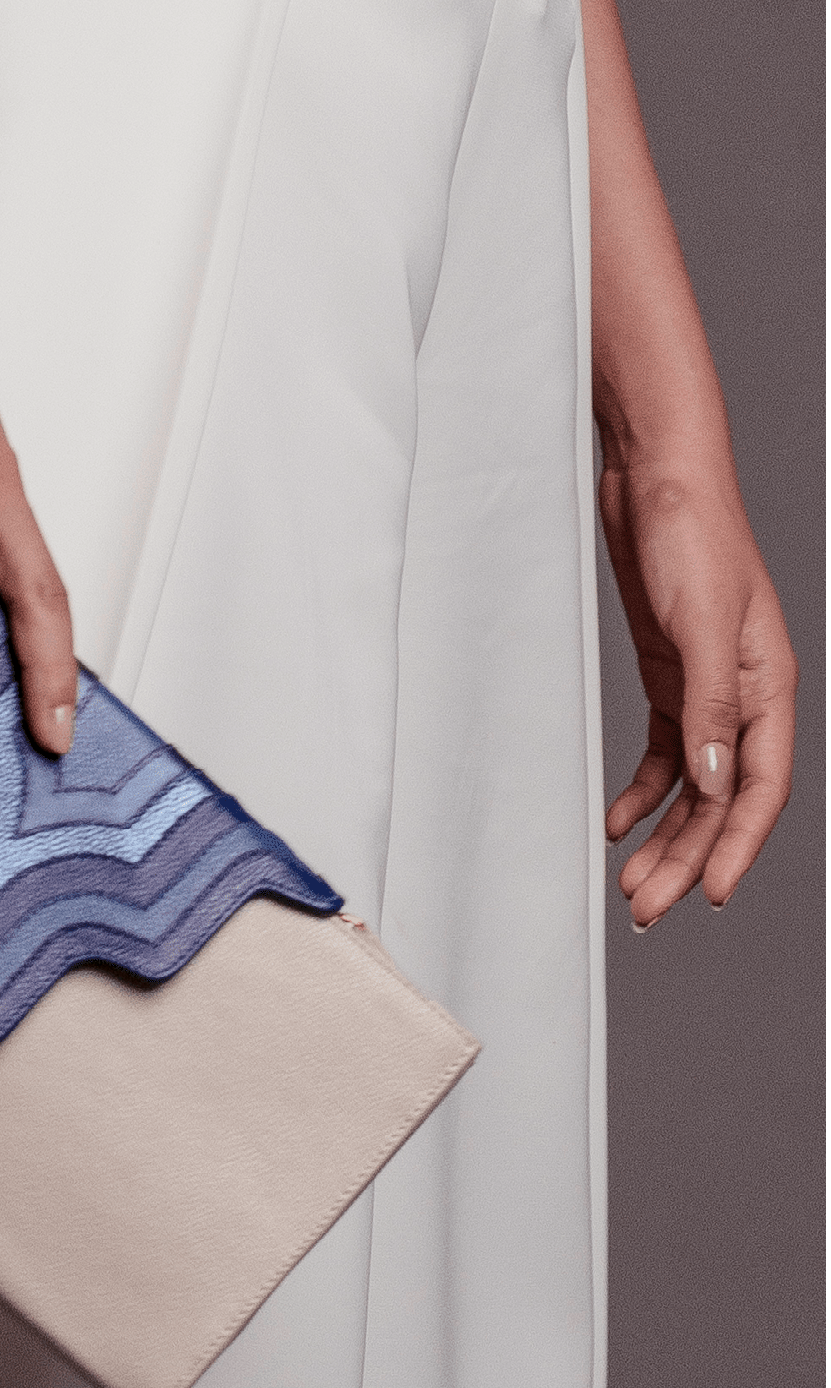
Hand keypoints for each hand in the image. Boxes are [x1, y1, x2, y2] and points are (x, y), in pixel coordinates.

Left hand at [600, 447, 796, 926]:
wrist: (655, 477)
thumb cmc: (693, 535)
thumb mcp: (703, 623)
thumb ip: (710, 704)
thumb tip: (714, 784)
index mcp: (768, 688)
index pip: (760, 790)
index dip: (737, 848)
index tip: (706, 896)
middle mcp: (743, 698)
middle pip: (721, 802)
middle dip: (687, 859)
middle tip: (646, 910)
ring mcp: (705, 691)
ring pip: (691, 788)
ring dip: (664, 838)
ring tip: (631, 885)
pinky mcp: (670, 678)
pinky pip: (664, 756)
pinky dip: (642, 794)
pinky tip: (618, 824)